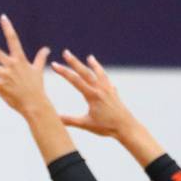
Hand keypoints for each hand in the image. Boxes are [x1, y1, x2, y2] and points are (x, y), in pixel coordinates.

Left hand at [0, 15, 51, 118]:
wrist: (36, 104)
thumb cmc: (37, 88)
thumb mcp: (38, 70)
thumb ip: (40, 58)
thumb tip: (47, 49)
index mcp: (20, 60)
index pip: (13, 39)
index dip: (8, 27)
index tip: (2, 17)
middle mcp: (12, 66)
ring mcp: (6, 76)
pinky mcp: (2, 87)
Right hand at [53, 51, 164, 165]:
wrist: (126, 127)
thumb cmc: (106, 127)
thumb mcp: (86, 124)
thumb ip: (70, 120)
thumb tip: (55, 118)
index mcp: (92, 96)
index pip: (75, 81)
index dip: (64, 72)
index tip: (54, 65)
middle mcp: (100, 89)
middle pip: (85, 72)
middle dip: (74, 62)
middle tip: (66, 52)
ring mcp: (108, 90)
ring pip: (99, 73)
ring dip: (93, 65)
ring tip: (90, 57)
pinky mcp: (114, 94)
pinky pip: (107, 80)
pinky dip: (103, 75)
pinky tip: (102, 76)